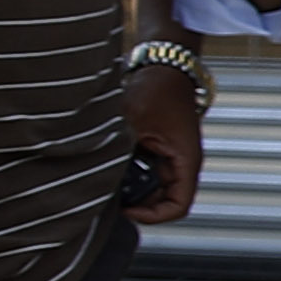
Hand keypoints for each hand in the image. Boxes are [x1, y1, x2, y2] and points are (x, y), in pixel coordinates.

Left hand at [119, 62, 203, 225]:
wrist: (163, 64)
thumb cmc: (158, 88)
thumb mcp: (132, 121)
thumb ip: (119, 150)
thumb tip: (96, 173)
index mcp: (185, 160)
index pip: (177, 207)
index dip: (152, 216)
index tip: (126, 209)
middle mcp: (180, 163)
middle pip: (162, 201)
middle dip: (137, 202)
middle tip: (110, 198)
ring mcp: (169, 156)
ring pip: (151, 187)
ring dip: (131, 188)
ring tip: (108, 181)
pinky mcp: (157, 148)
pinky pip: (144, 172)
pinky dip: (127, 174)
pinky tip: (110, 165)